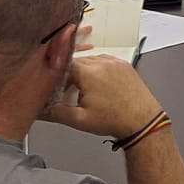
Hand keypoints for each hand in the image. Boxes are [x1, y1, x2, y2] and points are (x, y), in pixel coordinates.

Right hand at [45, 54, 163, 140]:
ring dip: (85, 72)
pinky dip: (99, 71)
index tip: (56, 87)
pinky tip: (99, 86)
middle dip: (71, 76)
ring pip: (92, 61)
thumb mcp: (80, 120)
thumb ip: (56, 112)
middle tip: (69, 93)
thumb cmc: (115, 120)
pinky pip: (105, 62)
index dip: (58, 77)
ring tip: (85, 91)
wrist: (142, 121)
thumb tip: (41, 110)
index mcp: (89, 73)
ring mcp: (116, 62)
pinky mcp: (125, 65)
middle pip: (78, 62)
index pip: (64, 66)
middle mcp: (103, 62)